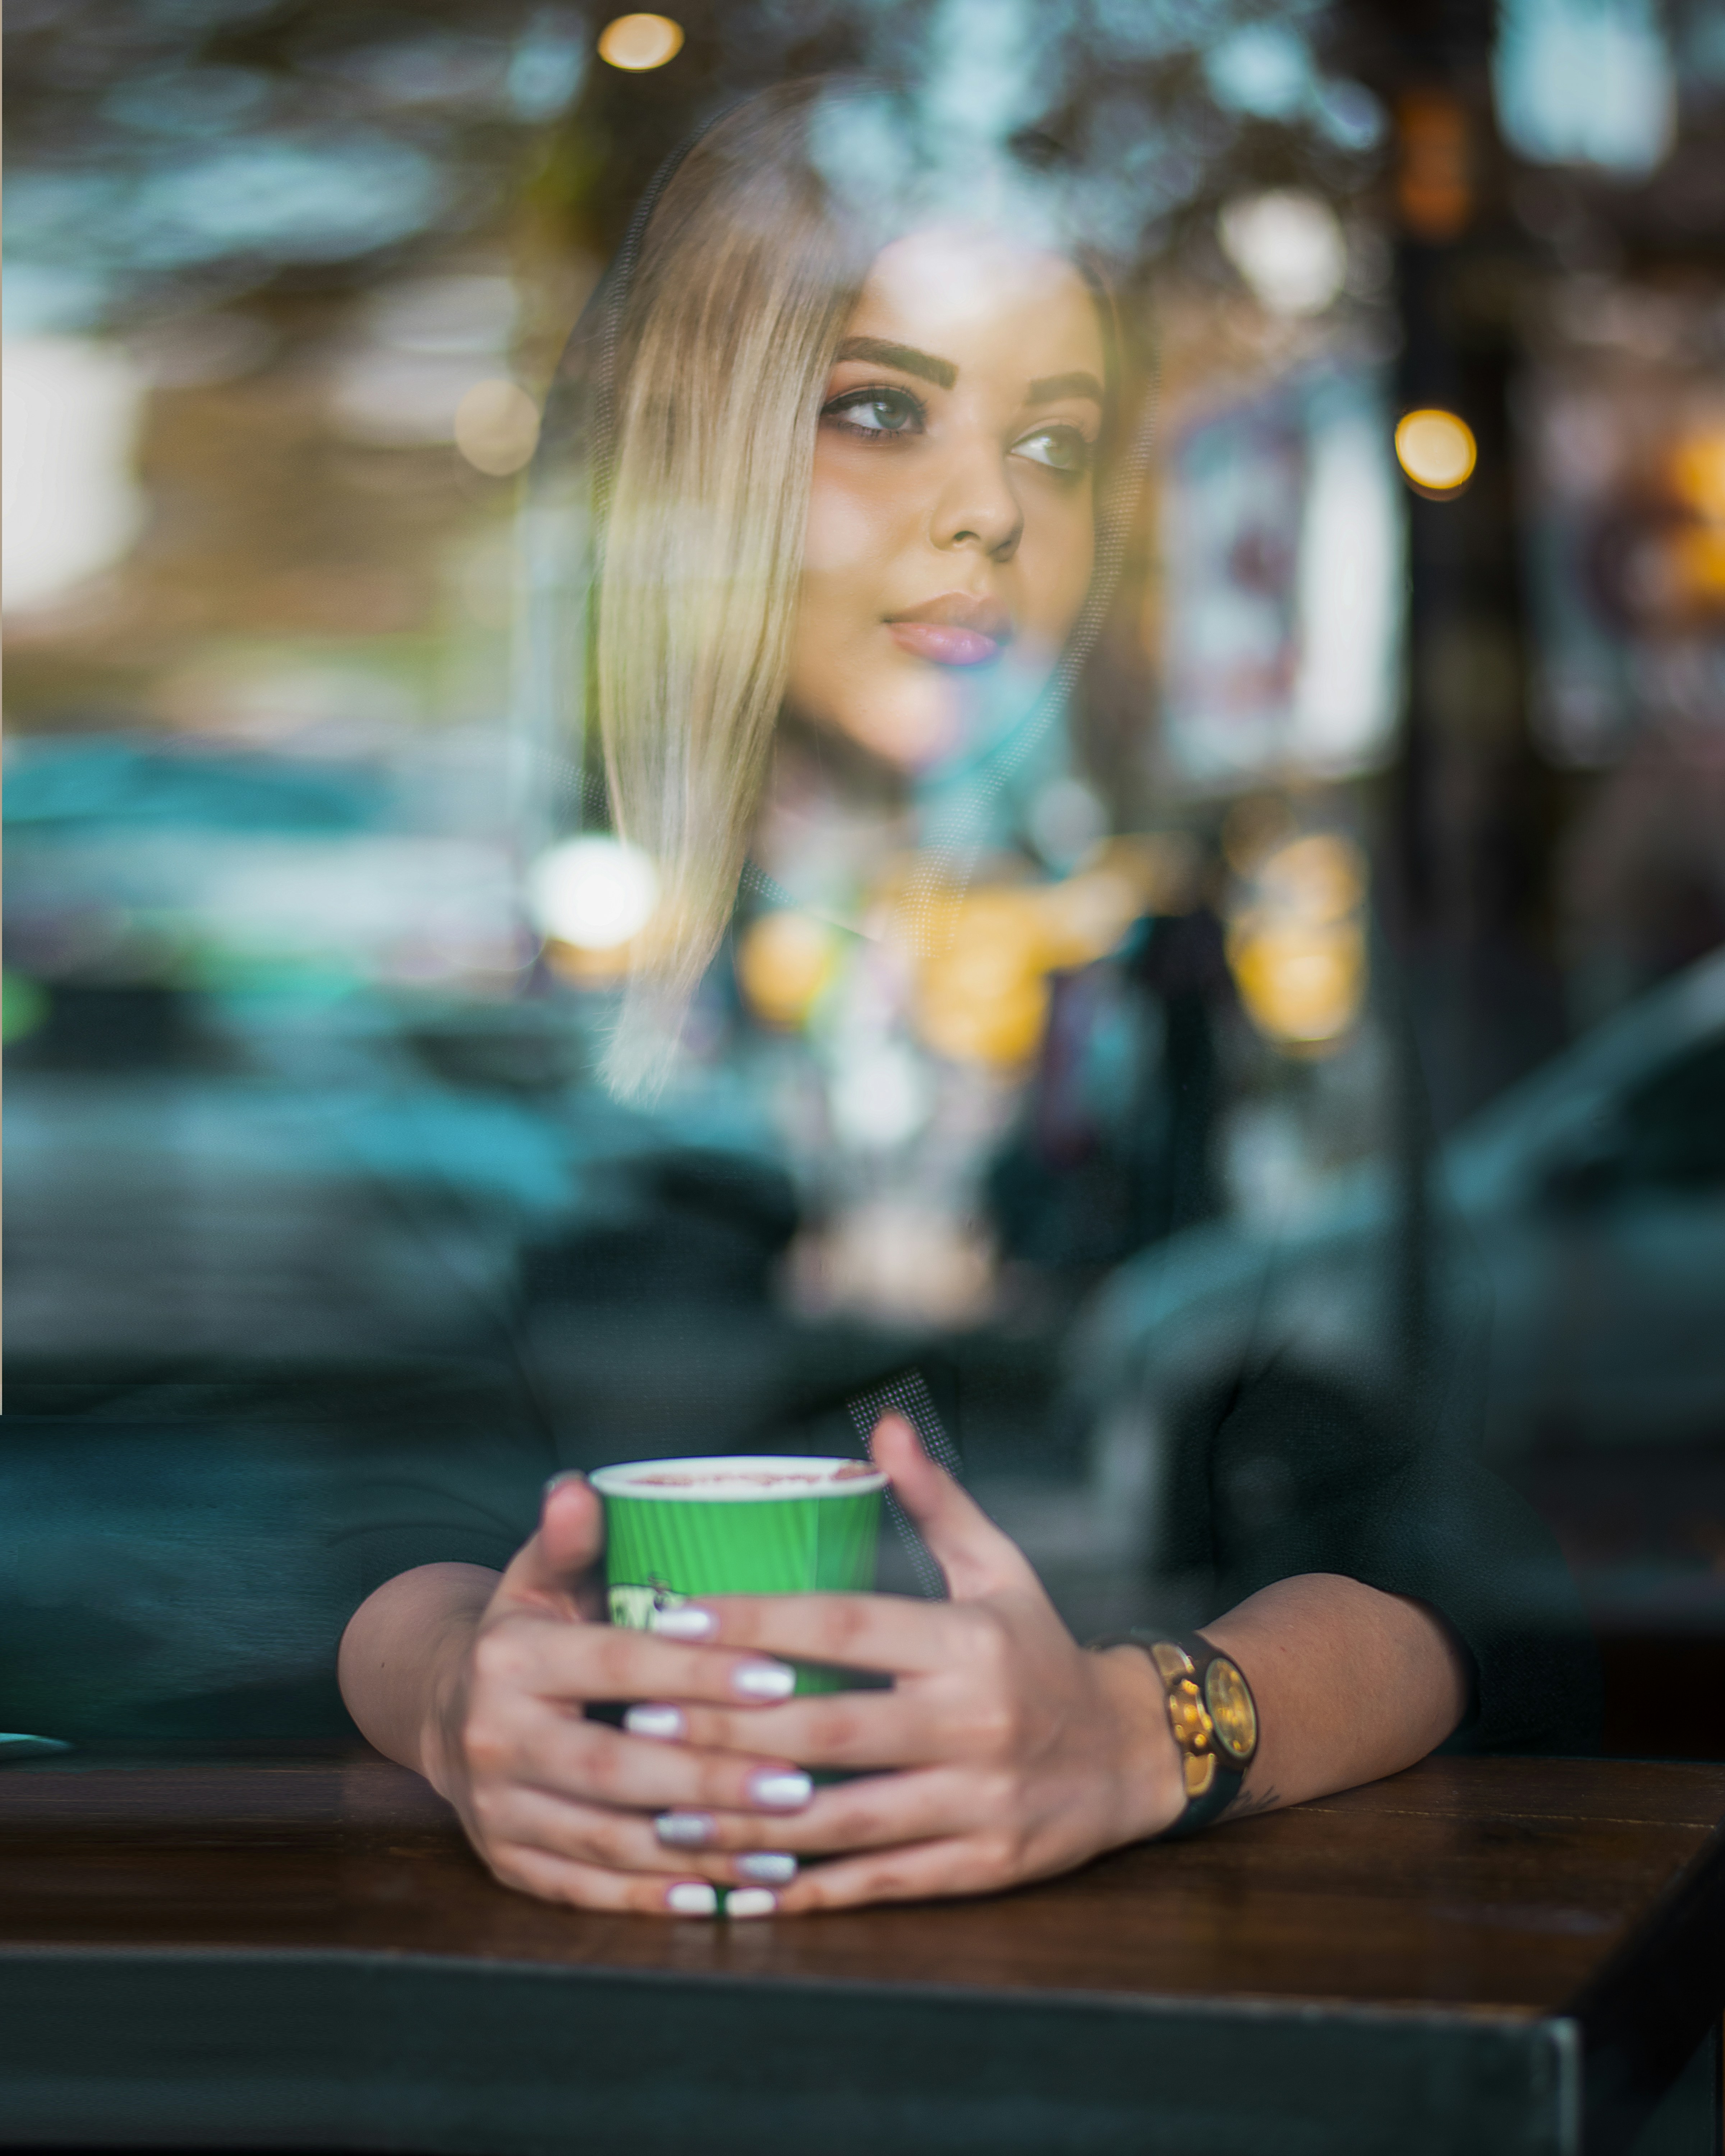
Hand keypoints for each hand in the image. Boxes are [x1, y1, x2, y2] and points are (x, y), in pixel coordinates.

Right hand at [420, 1476, 826, 1914]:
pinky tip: (720, 1897)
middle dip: (714, 1781)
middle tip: (801, 1785)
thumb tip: (580, 1487)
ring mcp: (496, 1809)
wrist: (445, 1710)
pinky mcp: (506, 1861)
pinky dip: (651, 1899)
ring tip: (784, 1851)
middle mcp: (494, 1737)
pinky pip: (584, 1889)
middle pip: (618, 1767)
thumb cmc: (526, 1633)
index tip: (783, 1680)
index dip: (699, 1673)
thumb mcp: (537, 1576)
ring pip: (608, 1839)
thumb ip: (571, 1538)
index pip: (619, 1664)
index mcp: (511, 1658)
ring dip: (699, 1852)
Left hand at [623, 1415, 1184, 1911]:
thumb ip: (935, 1501)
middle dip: (727, 1726)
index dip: (756, 1623)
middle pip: (828, 1727)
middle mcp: (974, 1720)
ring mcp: (979, 1800)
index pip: (843, 1626)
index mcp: (969, 1640)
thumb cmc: (1041, 1650)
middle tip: (640, 1716)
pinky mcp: (983, 1866)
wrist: (1134, 1751)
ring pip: (844, 1817)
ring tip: (666, 1809)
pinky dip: (809, 1888)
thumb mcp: (1000, 1566)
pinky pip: (881, 1880)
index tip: (676, 1617)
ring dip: (749, 1820)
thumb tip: (883, 1427)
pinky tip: (743, 1885)